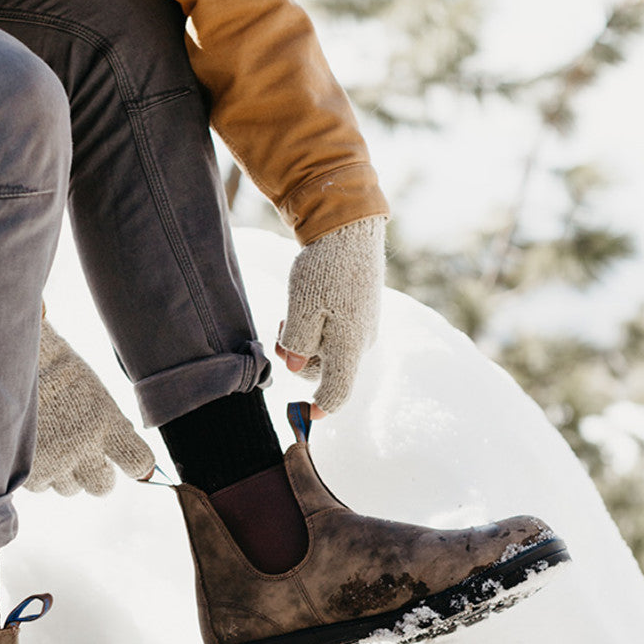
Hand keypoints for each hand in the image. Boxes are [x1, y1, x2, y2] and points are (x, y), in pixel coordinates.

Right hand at [27, 319, 154, 494]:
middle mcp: (83, 448)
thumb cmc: (60, 377)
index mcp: (106, 425)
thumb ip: (117, 431)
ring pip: (70, 488)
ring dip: (66, 472)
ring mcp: (55, 462)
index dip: (136, 465)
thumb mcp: (97, 397)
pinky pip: (42, 485)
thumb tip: (142, 469)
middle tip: (86, 455)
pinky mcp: (29, 471)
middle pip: (103, 487)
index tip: (130, 462)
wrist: (14, 363)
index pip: (138, 463)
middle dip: (98, 474)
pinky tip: (36, 447)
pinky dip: (40, 472)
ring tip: (55, 445)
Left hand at [277, 215, 384, 415]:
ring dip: (304, 343)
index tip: (304, 414)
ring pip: (328, 351)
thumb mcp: (302, 305)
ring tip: (289, 315)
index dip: (320, 407)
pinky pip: (335, 334)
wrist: (349, 229)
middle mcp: (361, 342)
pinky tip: (306, 307)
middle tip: (279, 332)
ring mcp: (363, 328)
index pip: (338, 392)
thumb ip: (298, 341)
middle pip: (325, 371)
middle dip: (299, 360)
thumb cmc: (324, 267)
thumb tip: (296, 367)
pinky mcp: (360, 314)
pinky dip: (316, 328)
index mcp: (349, 345)